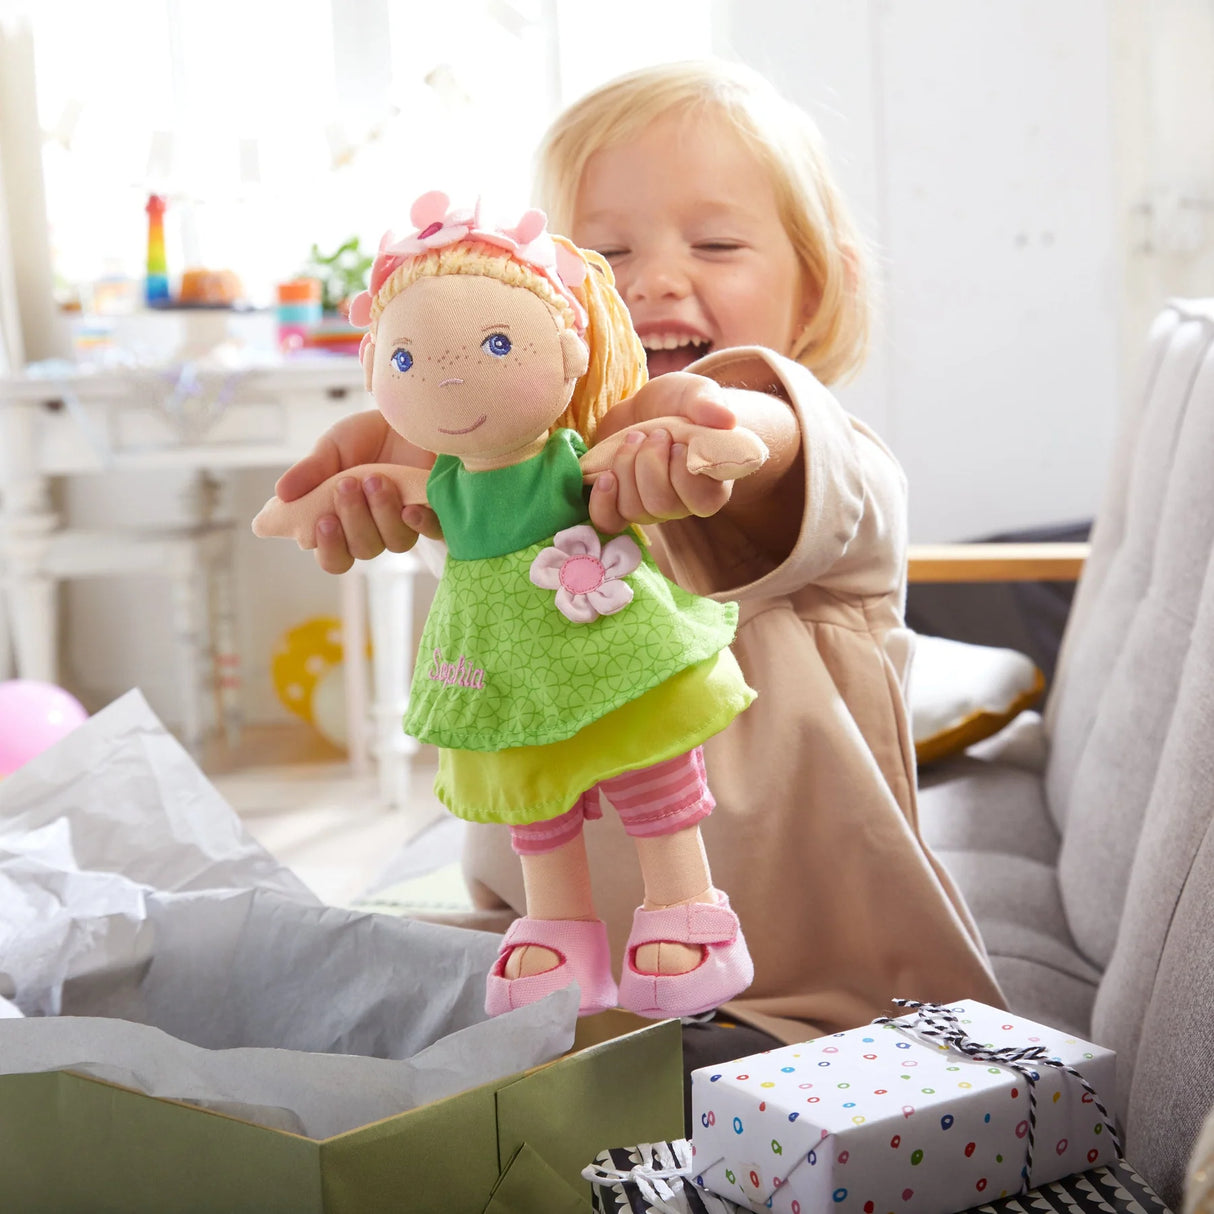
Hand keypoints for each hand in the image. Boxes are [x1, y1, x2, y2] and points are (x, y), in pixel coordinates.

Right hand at [275, 410, 440, 573]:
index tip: (322, 521)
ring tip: (375, 479)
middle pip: (362, 550)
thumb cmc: (367, 436)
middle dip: (353, 519)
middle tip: (347, 484)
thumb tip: (281, 494)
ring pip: (394, 542)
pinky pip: (433, 532)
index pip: (332, 557)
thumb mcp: (332, 447)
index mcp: (342, 521)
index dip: (328, 548)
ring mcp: (404, 523)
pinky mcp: (434, 512)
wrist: (407, 412)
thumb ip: (310, 471)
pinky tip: (411, 509)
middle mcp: (373, 529)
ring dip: (381, 513)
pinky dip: (421, 523)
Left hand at [588, 373, 736, 531]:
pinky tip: (605, 477)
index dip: (684, 472)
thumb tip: (727, 420)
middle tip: (654, 434)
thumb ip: (708, 404)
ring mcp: (649, 507)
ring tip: (633, 439)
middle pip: (662, 505)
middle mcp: (681, 504)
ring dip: (626, 469)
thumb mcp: (694, 393)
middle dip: (650, 464)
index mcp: (710, 483)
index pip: (703, 501)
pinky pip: (609, 522)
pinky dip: (602, 503)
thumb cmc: (676, 404)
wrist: (643, 408)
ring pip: (634, 509)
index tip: (678, 442)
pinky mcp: (620, 504)